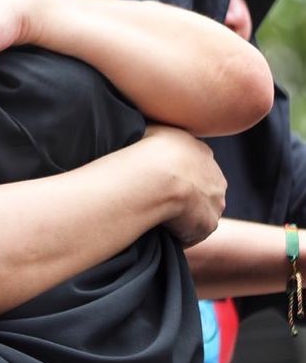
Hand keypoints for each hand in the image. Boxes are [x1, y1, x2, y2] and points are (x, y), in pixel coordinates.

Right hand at [143, 125, 226, 247]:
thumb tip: (149, 135)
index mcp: (201, 152)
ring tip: (158, 218)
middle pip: (202, 190)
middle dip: (186, 196)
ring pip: (199, 212)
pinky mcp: (208, 224)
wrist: (157, 177)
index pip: (194, 165)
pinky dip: (179, 233)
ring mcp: (215, 202)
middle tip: (159, 201)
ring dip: (183, 216)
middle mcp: (216, 177)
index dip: (177, 174)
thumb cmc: (147, 151)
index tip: (159, 181)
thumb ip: (159, 135)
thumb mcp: (153, 129)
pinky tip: (160, 230)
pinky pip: (192, 232)